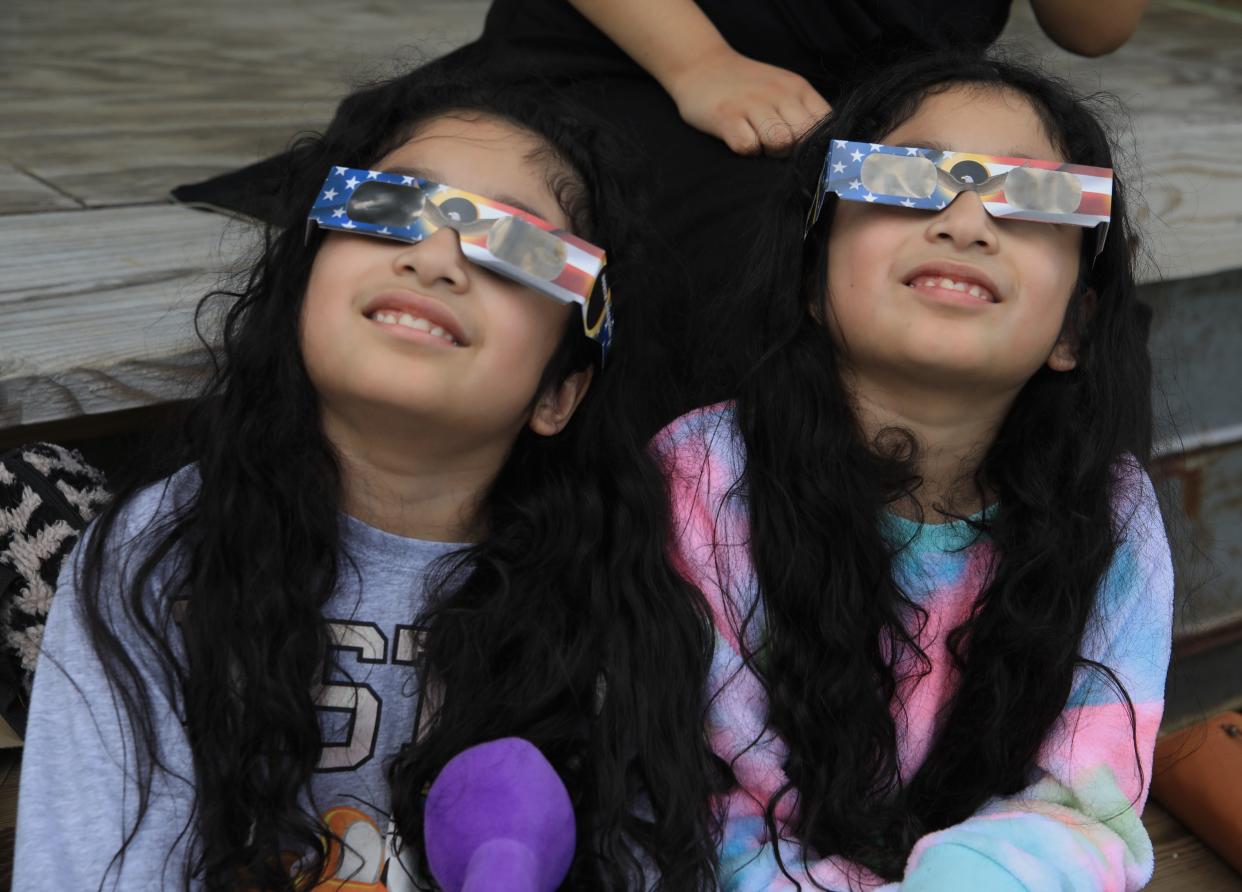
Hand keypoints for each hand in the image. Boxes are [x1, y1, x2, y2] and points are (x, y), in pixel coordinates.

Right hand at [665, 46, 830, 155]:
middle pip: (803, 137)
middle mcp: (779, 93)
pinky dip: (745, 149)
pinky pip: (747, 145)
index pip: (825, 123)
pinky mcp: (726, 117)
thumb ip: (803, 112)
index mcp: (798, 88)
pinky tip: (738, 138)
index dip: (817, 143)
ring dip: (769, 151)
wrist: (702, 65)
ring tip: (757, 141)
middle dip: (792, 150)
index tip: (802, 148)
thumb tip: (821, 150)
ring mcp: (751, 103)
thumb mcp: (782, 89)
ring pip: (780, 142)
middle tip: (774, 145)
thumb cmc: (747, 86)